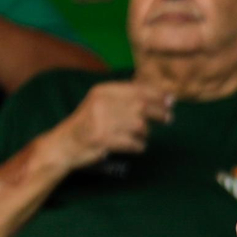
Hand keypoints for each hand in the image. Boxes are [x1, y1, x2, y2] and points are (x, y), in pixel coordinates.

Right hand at [51, 81, 173, 169]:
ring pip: (140, 126)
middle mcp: (102, 103)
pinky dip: (138, 146)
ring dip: (145, 133)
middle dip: (159, 112)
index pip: (137, 89)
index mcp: (102, 91)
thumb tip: (164, 97)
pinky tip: (135, 146)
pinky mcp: (104, 140)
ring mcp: (102, 121)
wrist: (65, 144)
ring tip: (140, 136)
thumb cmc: (90, 124)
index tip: (171, 100)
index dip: (157, 95)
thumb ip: (126, 98)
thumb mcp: (102, 103)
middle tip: (169, 118)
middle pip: (141, 106)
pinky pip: (134, 143)